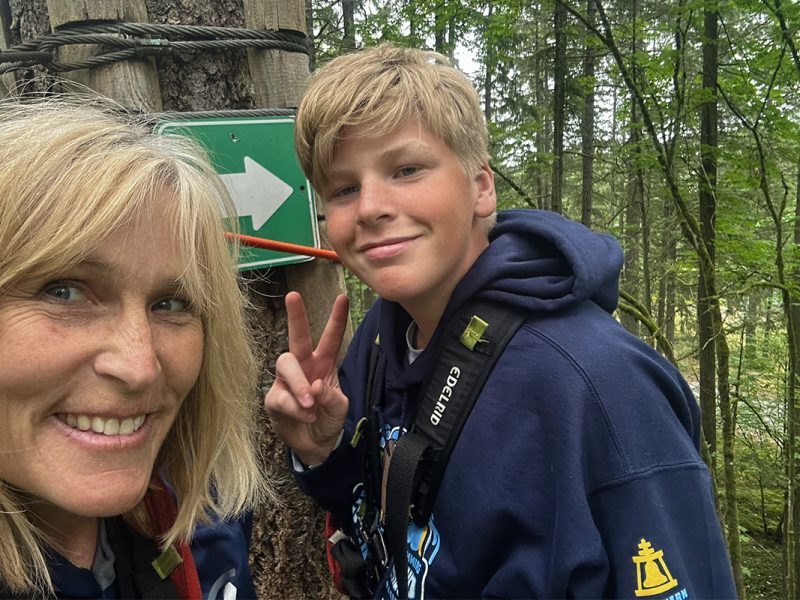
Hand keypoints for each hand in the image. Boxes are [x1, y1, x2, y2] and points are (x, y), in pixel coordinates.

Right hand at [265, 291, 349, 465]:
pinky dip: (295, 408)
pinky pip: (281, 397)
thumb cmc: (328, 419)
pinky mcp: (274, 398)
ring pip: (286, 364)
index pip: (331, 338)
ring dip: (300, 384)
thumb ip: (332, 397)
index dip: (336, 319)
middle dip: (296, 316)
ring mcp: (286, 381)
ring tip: (311, 403)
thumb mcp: (339, 408)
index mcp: (324, 364)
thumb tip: (316, 387)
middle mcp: (303, 366)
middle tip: (294, 295)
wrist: (315, 445)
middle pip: (297, 338)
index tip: (342, 297)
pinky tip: (305, 415)